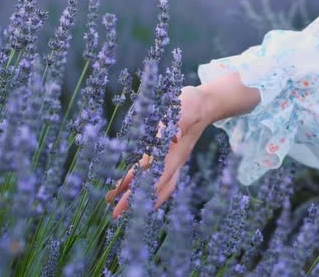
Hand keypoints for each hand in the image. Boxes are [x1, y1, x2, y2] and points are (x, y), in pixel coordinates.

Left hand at [105, 85, 209, 217]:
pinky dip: (146, 187)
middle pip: (154, 187)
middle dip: (134, 201)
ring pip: (157, 186)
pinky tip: (132, 188)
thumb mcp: (183, 107)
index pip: (151, 174)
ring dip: (139, 197)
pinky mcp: (172, 157)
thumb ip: (178, 121)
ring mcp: (174, 160)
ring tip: (119, 206)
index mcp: (174, 152)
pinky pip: (159, 178)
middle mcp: (174, 161)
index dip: (135, 189)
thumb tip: (174, 134)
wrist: (205, 104)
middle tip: (114, 215)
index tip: (118, 201)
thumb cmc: (191, 103)